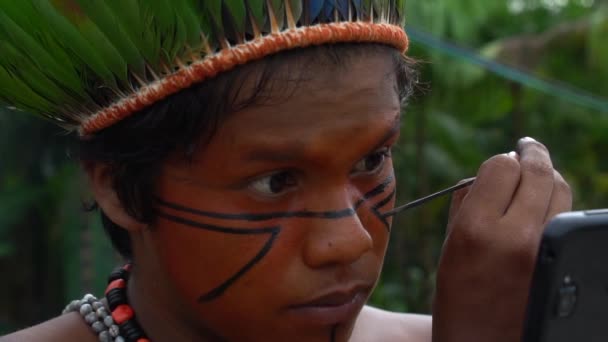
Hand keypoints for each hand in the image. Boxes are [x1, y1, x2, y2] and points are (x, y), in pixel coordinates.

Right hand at [432, 137, 571, 341]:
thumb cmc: (458, 295)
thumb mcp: (450, 245)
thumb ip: (468, 201)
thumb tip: (495, 170)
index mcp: (476, 229)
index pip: (501, 167)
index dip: (500, 162)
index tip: (500, 164)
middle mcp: (515, 236)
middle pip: (538, 172)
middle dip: (531, 155)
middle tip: (526, 148)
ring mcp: (544, 250)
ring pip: (561, 189)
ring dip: (548, 176)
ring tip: (537, 175)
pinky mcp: (561, 262)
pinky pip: (567, 215)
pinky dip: (556, 203)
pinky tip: (543, 205)